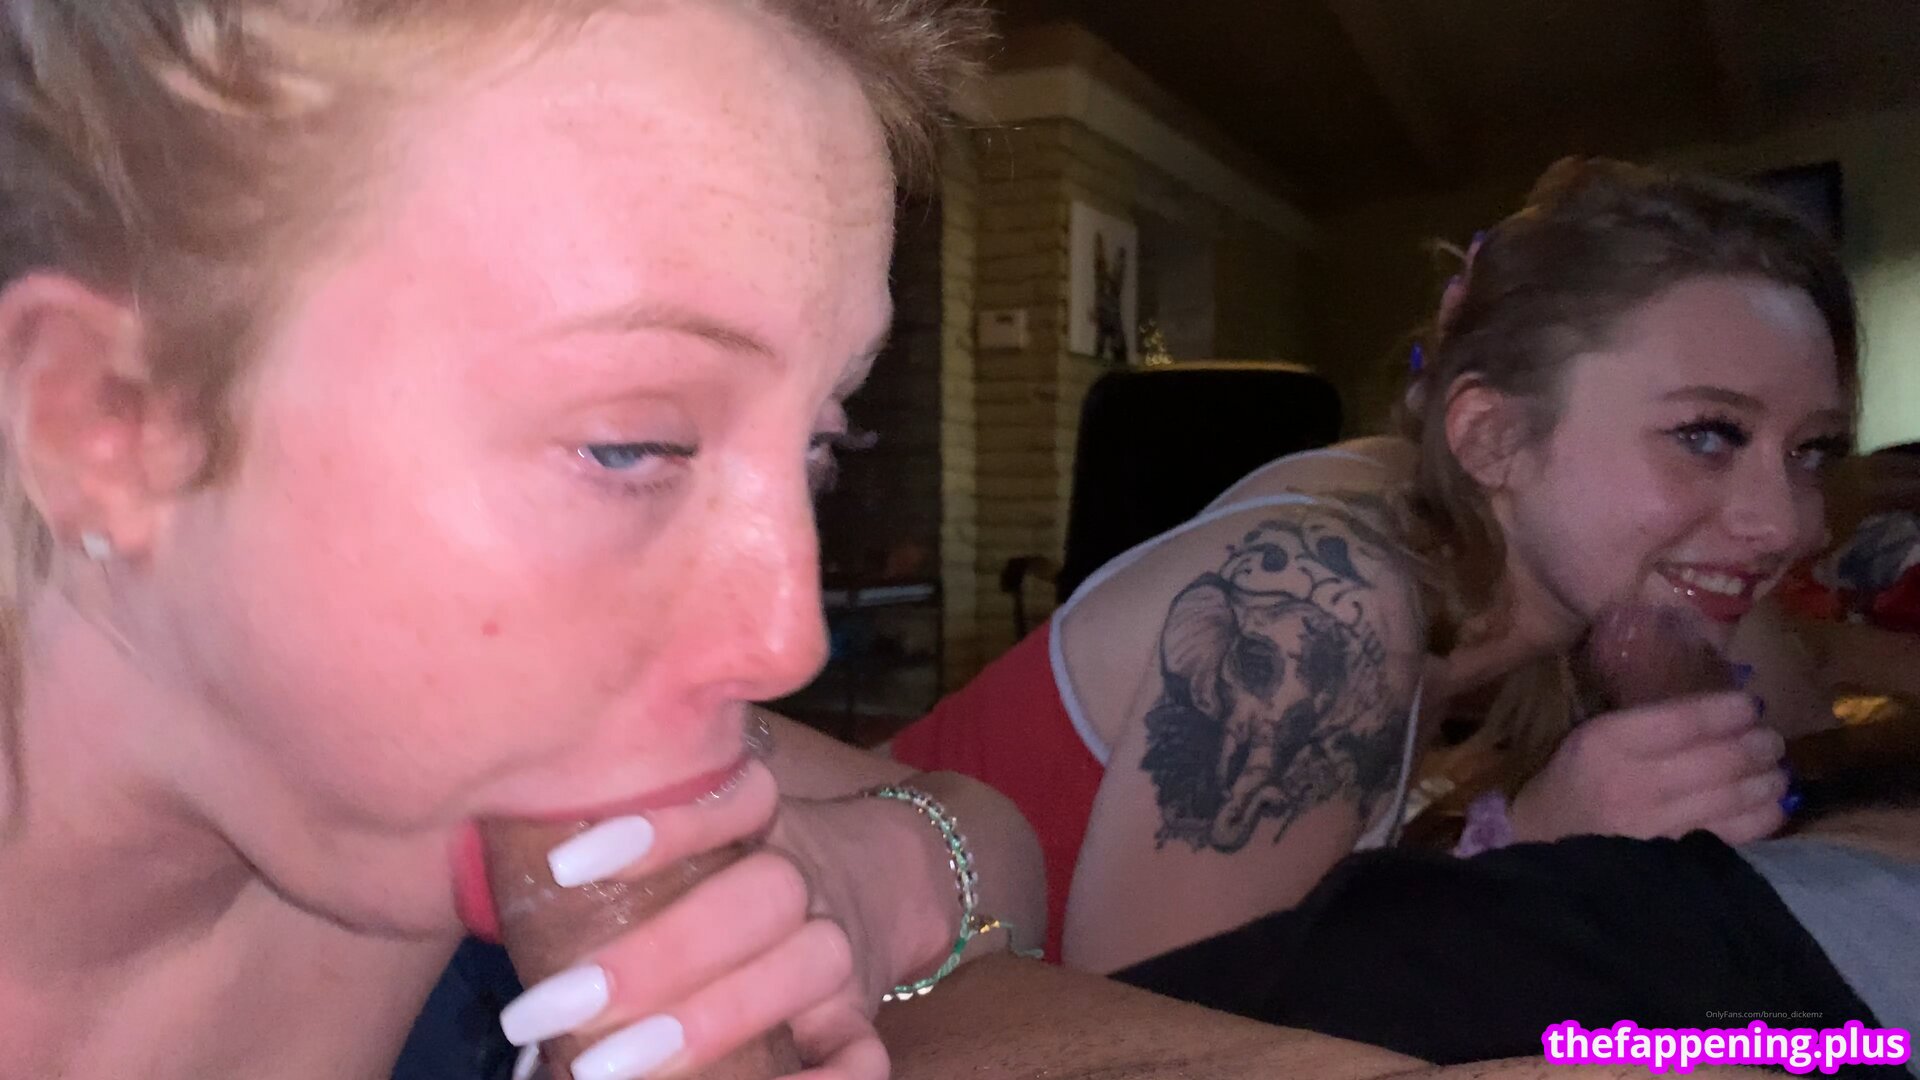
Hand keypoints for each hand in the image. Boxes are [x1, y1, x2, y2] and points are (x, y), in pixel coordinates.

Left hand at [500, 762, 893, 1079]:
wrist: (872, 886)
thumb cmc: (725, 872)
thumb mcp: (687, 843)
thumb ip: (604, 855)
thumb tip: (463, 873)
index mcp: (759, 822)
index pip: (735, 799)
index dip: (662, 826)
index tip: (565, 866)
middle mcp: (806, 878)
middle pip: (763, 894)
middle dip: (660, 952)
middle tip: (553, 1005)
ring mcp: (840, 947)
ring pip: (809, 963)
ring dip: (712, 1018)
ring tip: (601, 1068)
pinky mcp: (860, 1017)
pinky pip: (865, 1049)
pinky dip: (831, 1079)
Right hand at [1510, 691, 1787, 844]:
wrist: (1544, 839)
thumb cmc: (1576, 778)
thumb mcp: (1596, 734)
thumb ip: (1653, 719)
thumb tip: (1726, 708)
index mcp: (1608, 742)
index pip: (1686, 720)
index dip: (1730, 710)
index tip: (1751, 705)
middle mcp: (1634, 783)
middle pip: (1721, 759)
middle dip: (1759, 745)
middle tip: (1771, 740)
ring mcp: (1657, 826)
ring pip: (1736, 796)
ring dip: (1769, 778)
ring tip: (1776, 769)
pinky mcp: (1674, 859)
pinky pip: (1737, 834)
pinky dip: (1764, 815)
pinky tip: (1770, 803)